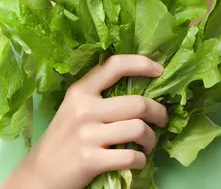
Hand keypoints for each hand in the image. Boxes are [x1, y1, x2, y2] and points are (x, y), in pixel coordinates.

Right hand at [15, 55, 168, 188]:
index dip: (142, 64)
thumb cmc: (64, 139)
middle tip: (162, 119)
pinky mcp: (90, 160)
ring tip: (149, 144)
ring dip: (152, 139)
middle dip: (159, 113)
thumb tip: (144, 85)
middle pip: (139, 103)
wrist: (37, 176)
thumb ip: (101, 95)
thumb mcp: (75, 108)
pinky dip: (141, 160)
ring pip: (139, 129)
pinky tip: (138, 160)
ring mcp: (87, 135)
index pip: (116, 65)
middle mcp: (84, 109)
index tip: (159, 70)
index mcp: (81, 91)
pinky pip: (130, 156)